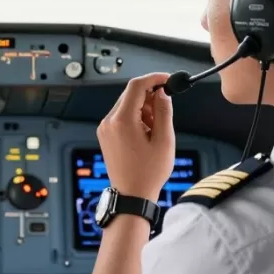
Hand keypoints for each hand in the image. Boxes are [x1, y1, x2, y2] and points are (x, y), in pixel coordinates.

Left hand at [96, 73, 175, 200]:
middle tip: (165, 108)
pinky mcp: (105, 134)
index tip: (168, 80)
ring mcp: (105, 128)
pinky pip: (121, 116)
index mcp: (122, 121)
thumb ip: (163, 111)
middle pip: (130, 94)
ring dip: (143, 108)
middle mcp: (109, 121)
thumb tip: (163, 92)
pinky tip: (146, 133)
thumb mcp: (164, 140)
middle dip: (150, 96)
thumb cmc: (148, 172)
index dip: (154, 78)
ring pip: (126, 105)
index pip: (136, 86)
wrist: (132, 195)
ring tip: (155, 129)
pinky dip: (135, 117)